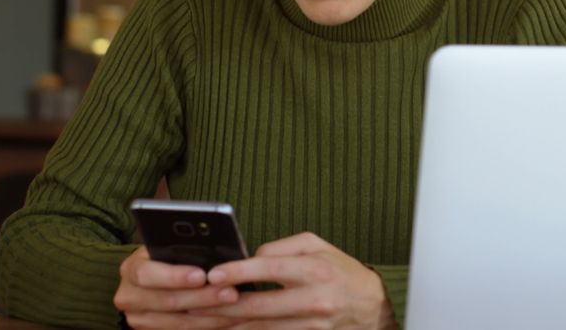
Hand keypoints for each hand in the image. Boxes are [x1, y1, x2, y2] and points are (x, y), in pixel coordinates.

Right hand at [114, 246, 244, 328]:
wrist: (159, 278)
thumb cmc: (170, 255)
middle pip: (166, 301)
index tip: (202, 275)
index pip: (147, 274)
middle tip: (230, 292)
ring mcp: (139, 319)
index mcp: (131, 269)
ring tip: (235, 304)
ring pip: (178, 322)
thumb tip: (213, 249)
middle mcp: (129, 296)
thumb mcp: (170, 247)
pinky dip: (209, 324)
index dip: (175, 276)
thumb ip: (183, 249)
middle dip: (202, 297)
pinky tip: (230, 317)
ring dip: (211, 315)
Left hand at [191, 232, 396, 329]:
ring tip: (198, 321)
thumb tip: (248, 259)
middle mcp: (313, 298)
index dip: (240, 272)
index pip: (271, 269)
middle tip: (192, 304)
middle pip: (259, 306)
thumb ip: (281, 249)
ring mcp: (311, 323)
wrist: (373, 305)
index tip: (213, 274)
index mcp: (315, 268)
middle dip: (221, 307)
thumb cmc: (340, 269)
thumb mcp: (317, 245)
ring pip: (260, 328)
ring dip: (227, 326)